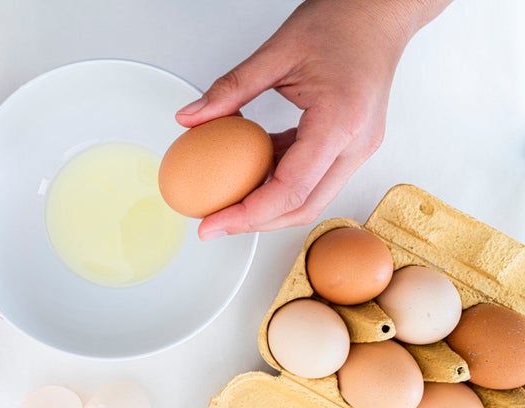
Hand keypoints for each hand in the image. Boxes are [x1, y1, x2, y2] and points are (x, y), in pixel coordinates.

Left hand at [176, 0, 450, 239]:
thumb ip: (231, 88)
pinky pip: (313, 178)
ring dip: (268, 206)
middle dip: (255, 222)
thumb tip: (190, 118)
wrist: (380, 12)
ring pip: (310, 199)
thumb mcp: (278, 52)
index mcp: (340, 122)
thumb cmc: (343, 22)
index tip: (213, 223)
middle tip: (214, 221)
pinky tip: (251, 173)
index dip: (248, 215)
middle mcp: (356, 144)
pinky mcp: (351, 146)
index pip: (290, 189)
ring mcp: (358, 149)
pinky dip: (280, 182)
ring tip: (228, 200)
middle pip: (303, 207)